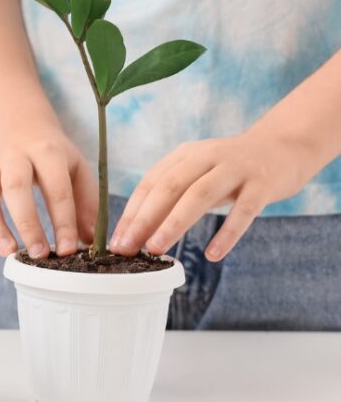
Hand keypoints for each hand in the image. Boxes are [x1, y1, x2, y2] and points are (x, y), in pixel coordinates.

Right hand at [0, 128, 97, 261]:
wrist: (19, 126)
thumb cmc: (53, 156)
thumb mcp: (76, 169)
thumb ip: (86, 204)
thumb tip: (90, 241)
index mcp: (47, 152)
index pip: (56, 188)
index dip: (63, 221)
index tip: (67, 250)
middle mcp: (15, 157)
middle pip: (16, 186)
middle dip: (27, 222)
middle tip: (38, 254)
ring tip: (7, 253)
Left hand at [111, 131, 305, 260]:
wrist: (284, 146)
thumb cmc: (231, 170)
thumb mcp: (199, 174)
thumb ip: (173, 197)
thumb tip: (139, 234)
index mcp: (185, 155)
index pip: (150, 183)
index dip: (131, 213)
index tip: (116, 242)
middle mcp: (206, 157)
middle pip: (168, 187)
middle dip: (143, 219)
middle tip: (127, 248)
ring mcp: (235, 169)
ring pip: (199, 195)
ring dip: (174, 223)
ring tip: (156, 250)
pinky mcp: (262, 184)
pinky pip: (243, 210)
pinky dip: (227, 233)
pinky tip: (213, 255)